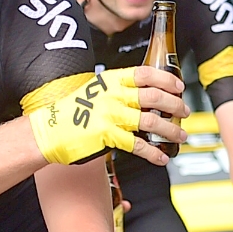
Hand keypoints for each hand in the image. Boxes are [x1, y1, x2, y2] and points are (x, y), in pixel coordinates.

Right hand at [26, 67, 185, 165]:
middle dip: (175, 105)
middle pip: (153, 97)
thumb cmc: (70, 113)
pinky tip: (162, 157)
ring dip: (171, 130)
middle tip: (184, 111)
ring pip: (151, 121)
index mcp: (110, 81)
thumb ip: (117, 91)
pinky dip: (153, 152)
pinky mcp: (107, 136)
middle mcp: (112, 96)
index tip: (179, 87)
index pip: (144, 74)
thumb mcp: (93, 91)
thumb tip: (143, 94)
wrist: (48, 131)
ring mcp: (110, 116)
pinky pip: (138, 145)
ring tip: (181, 135)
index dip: (166, 80)